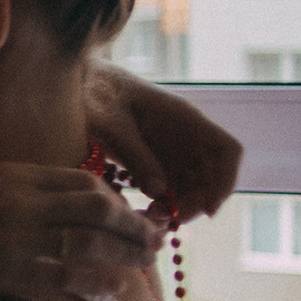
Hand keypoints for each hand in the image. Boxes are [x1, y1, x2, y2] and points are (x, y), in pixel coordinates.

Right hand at [0, 163, 160, 300]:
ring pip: (90, 243)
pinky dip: (95, 283)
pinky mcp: (4, 274)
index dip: (111, 198)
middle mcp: (21, 203)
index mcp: (9, 176)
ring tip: (146, 262)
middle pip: (97, 209)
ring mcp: (16, 239)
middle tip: (154, 237)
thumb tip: (27, 198)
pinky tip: (116, 288)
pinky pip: (63, 279)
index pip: (80, 182)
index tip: (123, 212)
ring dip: (125, 253)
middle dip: (132, 223)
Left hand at [86, 61, 241, 222]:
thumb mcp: (110, 120)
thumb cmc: (92, 90)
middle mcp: (183, 137)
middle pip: (209, 177)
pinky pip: (166, 189)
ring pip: (188, 187)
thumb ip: (135, 152)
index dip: (226, 181)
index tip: (209, 210)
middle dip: (193, 203)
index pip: (226, 150)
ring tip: (147, 220)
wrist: (74, 80)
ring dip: (175, 208)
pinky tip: (139, 214)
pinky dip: (158, 204)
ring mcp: (168, 150)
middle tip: (163, 221)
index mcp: (184, 119)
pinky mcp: (149, 161)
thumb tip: (160, 191)